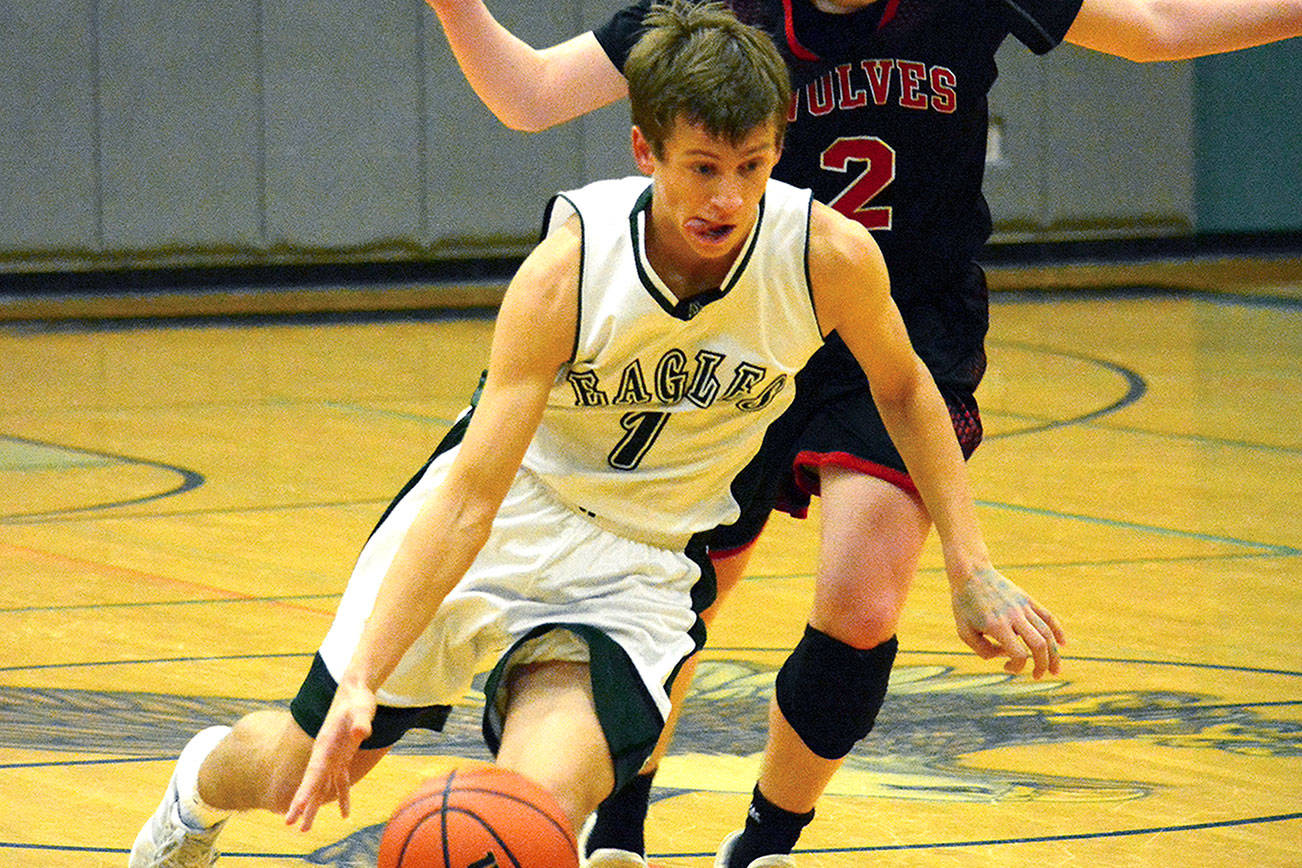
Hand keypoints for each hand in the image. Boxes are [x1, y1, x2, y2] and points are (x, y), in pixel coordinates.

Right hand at [284, 679, 376, 831]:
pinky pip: (341, 782)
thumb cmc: (357, 700)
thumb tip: (361, 733)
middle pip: (312, 784)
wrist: (355, 692)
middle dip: (302, 805)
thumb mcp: (361, 710)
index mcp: (324, 745)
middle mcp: (325, 754)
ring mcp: (333, 757)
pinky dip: (343, 798)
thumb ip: (361, 722)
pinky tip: (345, 814)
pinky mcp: (343, 758)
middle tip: (291, 824)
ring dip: (316, 808)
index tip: (296, 808)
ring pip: (323, 788)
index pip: (313, 773)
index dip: (305, 791)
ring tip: (305, 829)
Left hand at [951, 566, 1065, 677]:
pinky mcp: (1027, 599)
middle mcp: (1013, 616)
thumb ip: (983, 650)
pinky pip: (1048, 616)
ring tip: (1055, 670)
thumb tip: (1006, 657)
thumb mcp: (964, 631)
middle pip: (1039, 645)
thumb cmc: (965, 605)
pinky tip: (1062, 644)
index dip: (1017, 667)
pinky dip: (1057, 631)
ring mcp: (1023, 606)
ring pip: (1047, 632)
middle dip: (1042, 664)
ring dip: (1054, 654)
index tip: (1006, 667)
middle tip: (1038, 676)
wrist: (971, 573)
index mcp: (997, 625)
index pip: (1018, 654)